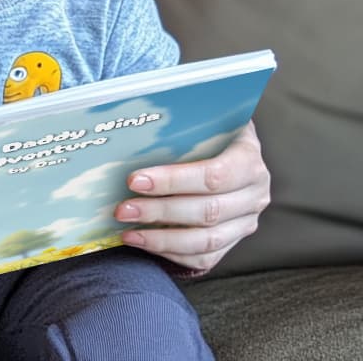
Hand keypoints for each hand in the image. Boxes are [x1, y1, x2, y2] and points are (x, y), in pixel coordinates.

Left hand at [114, 120, 269, 271]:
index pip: (214, 175)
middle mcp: (255, 194)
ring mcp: (246, 221)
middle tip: (123, 209)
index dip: (173, 181)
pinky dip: (171, 253)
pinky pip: (205, 257)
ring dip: (162, 238)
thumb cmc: (207, 131)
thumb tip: (135, 124)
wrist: (228, 147)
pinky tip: (143, 242)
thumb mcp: (203, 119)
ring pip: (206, 240)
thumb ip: (179, 125)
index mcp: (248, 159)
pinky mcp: (234, 241)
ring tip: (128, 232)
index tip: (134, 180)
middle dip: (160, 212)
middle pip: (207, 211)